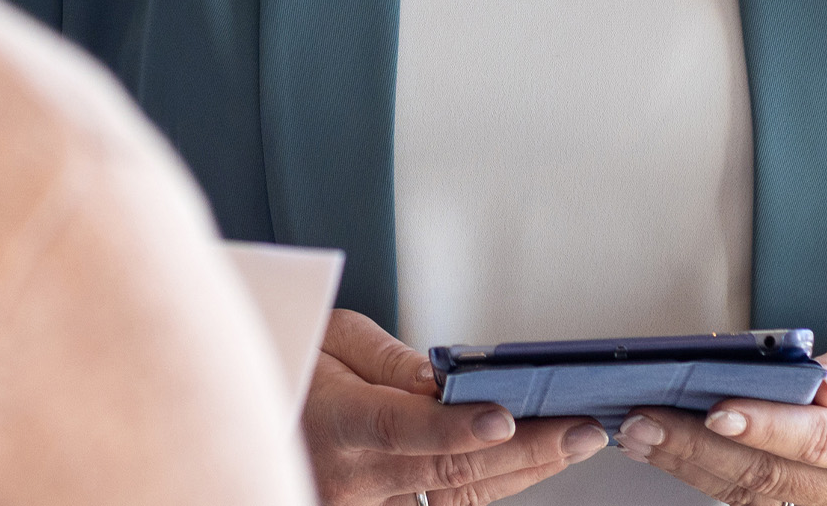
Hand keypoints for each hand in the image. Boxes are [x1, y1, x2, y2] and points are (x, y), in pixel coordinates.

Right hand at [303, 309, 609, 505]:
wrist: (244, 415)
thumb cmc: (289, 364)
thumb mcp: (329, 336)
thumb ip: (386, 356)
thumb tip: (440, 378)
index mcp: (334, 422)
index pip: (401, 427)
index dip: (456, 427)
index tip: (505, 417)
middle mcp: (349, 478)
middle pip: (446, 472)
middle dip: (524, 451)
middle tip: (581, 429)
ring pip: (454, 501)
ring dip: (521, 474)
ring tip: (573, 444)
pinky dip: (488, 487)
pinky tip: (529, 465)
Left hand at [616, 316, 826, 505]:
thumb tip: (815, 381)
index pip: (817, 440)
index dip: (763, 425)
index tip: (715, 405)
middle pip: (770, 478)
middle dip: (698, 449)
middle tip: (643, 420)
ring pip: (754, 496)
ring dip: (691, 466)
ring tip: (640, 434)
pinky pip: (759, 499)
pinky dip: (710, 476)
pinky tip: (671, 451)